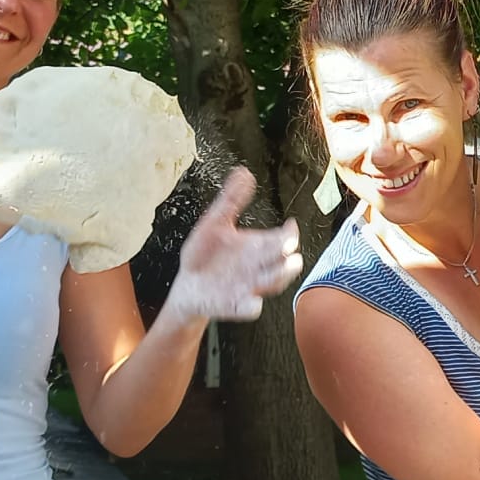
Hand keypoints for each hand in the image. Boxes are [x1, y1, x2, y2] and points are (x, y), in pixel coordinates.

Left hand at [165, 167, 302, 323]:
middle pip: (281, 260)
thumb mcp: (215, 223)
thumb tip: (244, 171)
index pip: (281, 238)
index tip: (290, 225)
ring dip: (280, 275)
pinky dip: (251, 306)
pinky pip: (248, 308)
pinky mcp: (235, 304)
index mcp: (257, 246)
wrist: (188, 285)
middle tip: (291, 247)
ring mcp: (249, 286)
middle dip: (288, 255)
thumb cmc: (205, 255)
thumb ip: (231, 200)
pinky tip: (252, 302)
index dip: (288, 233)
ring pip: (272, 282)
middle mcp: (258, 266)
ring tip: (287, 266)